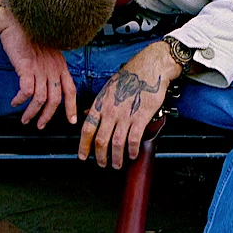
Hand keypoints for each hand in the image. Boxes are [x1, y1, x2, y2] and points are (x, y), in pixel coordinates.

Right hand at [0, 12, 76, 127]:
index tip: (71, 120)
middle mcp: (53, 68)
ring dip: (32, 113)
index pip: (71, 90)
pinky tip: (15, 102)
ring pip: (41, 99)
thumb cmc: (29, 35)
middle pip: (56, 100)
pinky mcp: (27, 68)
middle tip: (40, 126)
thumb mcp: (48, 52)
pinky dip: (20, 100)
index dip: (72, 106)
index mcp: (60, 65)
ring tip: (25, 119)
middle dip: (48, 116)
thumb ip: (51, 66)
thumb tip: (49, 82)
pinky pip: (26, 91)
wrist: (15, 21)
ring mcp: (41, 69)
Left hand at [78, 40, 180, 168]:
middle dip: (100, 156)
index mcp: (100, 104)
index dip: (83, 145)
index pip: (87, 129)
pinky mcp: (140, 117)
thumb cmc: (129, 77)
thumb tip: (87, 114)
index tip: (83, 156)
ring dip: (116, 157)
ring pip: (116, 143)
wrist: (148, 68)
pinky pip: (133, 139)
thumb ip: (98, 104)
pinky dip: (131, 150)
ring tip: (117, 164)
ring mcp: (125, 115)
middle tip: (102, 164)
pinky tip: (132, 155)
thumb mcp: (107, 89)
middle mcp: (110, 111)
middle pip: (100, 140)